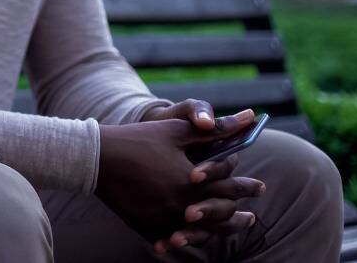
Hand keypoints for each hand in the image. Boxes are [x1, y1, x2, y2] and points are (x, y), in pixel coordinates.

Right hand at [95, 111, 261, 251]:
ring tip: (227, 230)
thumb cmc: (138, 139)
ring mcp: (163, 219)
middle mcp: (181, 205)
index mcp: (191, 181)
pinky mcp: (147, 227)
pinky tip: (191, 238)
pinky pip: (173, 239)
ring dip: (218, 231)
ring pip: (200, 234)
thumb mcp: (176, 129)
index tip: (260, 187)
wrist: (96, 158)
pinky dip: (185, 239)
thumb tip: (250, 118)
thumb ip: (216, 128)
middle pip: (220, 216)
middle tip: (250, 217)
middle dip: (238, 216)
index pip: (231, 189)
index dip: (248, 188)